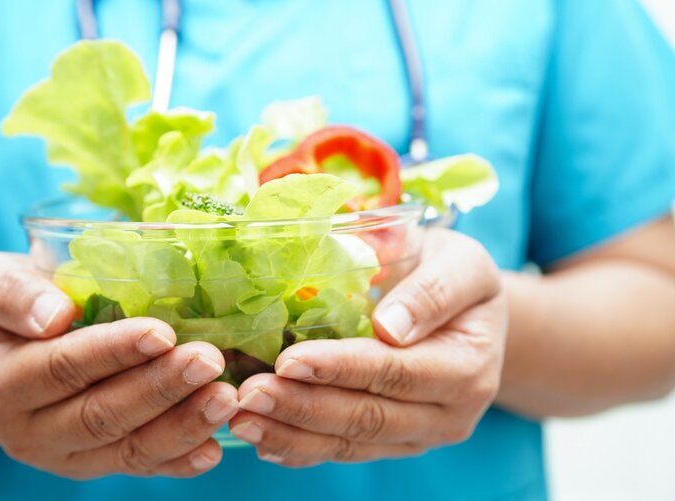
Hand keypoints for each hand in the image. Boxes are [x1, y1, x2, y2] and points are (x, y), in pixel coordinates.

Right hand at [0, 252, 237, 478]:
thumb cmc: (2, 307)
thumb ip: (10, 293)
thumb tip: (53, 315)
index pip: (63, 367)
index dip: (113, 351)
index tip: (161, 333)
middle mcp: (28, 431)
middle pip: (101, 414)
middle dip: (160, 388)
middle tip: (209, 360)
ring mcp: (65, 455)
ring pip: (127, 448)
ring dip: (181, 426)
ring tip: (225, 398)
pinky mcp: (96, 463)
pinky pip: (139, 466)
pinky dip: (178, 461)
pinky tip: (213, 448)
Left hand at [228, 229, 506, 465]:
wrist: (472, 310)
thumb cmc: (459, 274)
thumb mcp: (463, 264)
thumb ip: (434, 290)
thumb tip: (391, 326)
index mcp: (467, 367)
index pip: (394, 372)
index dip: (340, 368)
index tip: (288, 360)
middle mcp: (449, 414)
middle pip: (367, 417)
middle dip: (302, 407)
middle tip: (247, 394)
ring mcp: (421, 434)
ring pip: (351, 443)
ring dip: (292, 434)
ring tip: (241, 419)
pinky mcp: (397, 442)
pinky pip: (348, 450)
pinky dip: (302, 449)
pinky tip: (263, 440)